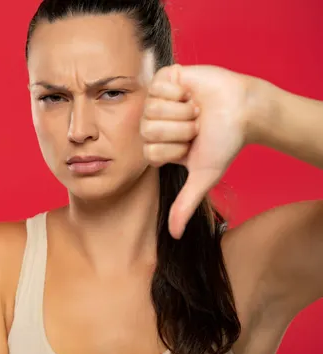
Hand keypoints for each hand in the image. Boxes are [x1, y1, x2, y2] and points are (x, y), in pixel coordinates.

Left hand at [141, 64, 251, 238]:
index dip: (175, 149)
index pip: (149, 152)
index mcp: (157, 145)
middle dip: (180, 130)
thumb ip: (185, 204)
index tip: (193, 145)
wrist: (244, 109)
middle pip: (148, 130)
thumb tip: (174, 236)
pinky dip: (181, 90)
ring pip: (153, 109)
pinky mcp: (164, 78)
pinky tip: (190, 92)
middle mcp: (152, 123)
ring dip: (182, 111)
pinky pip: (159, 87)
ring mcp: (156, 101)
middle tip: (196, 125)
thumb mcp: (203, 175)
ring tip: (196, 109)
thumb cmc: (224, 141)